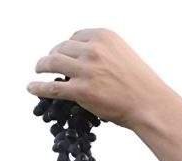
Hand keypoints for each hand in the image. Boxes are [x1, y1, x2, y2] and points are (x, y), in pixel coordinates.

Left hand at [28, 29, 173, 128]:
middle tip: (47, 63)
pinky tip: (31, 88)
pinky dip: (37, 87)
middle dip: (52, 56)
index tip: (62, 53)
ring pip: (52, 63)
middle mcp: (93, 49)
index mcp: (103, 36)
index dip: (66, 46)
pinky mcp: (81, 91)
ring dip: (41, 66)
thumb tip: (77, 57)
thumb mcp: (122, 54)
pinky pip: (51, 88)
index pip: (75, 36)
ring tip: (38, 70)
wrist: (150, 104)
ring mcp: (86, 70)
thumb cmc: (140, 84)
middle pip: (61, 48)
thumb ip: (101, 51)